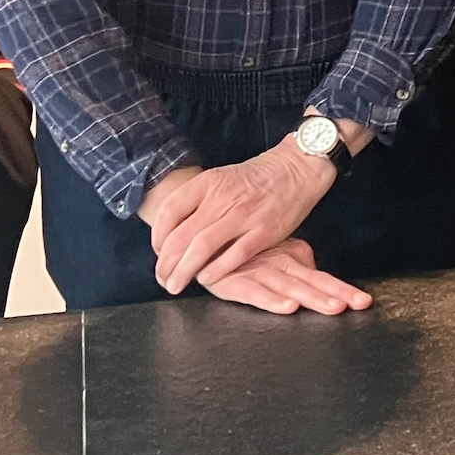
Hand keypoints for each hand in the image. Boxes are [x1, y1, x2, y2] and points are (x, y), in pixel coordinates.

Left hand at [143, 146, 329, 293]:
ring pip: (202, 248)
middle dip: (166, 263)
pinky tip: (206, 279)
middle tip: (162, 277)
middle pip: (182, 236)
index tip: (158, 251)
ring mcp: (243, 216)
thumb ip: (198, 201)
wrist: (296, 169)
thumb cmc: (256, 178)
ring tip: (176, 284)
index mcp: (208, 183)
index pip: (169, 212)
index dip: (157, 237)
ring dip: (184, 271)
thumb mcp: (221, 178)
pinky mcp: (263, 232)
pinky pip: (234, 256)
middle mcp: (222, 198)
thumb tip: (174, 232)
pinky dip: (216, 271)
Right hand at [199, 235, 370, 315]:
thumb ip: (298, 262)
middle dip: (335, 295)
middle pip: (311, 284)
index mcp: (289, 263)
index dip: (342, 289)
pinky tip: (287, 307)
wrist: (203, 234)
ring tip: (334, 307)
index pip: (321, 278)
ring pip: (288, 289)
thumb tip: (318, 273)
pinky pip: (253, 293)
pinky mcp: (232, 283)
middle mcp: (276, 269)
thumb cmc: (244, 249)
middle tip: (357, 304)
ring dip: (312, 299)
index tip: (363, 301)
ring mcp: (255, 275)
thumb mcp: (277, 253)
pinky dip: (270, 300)